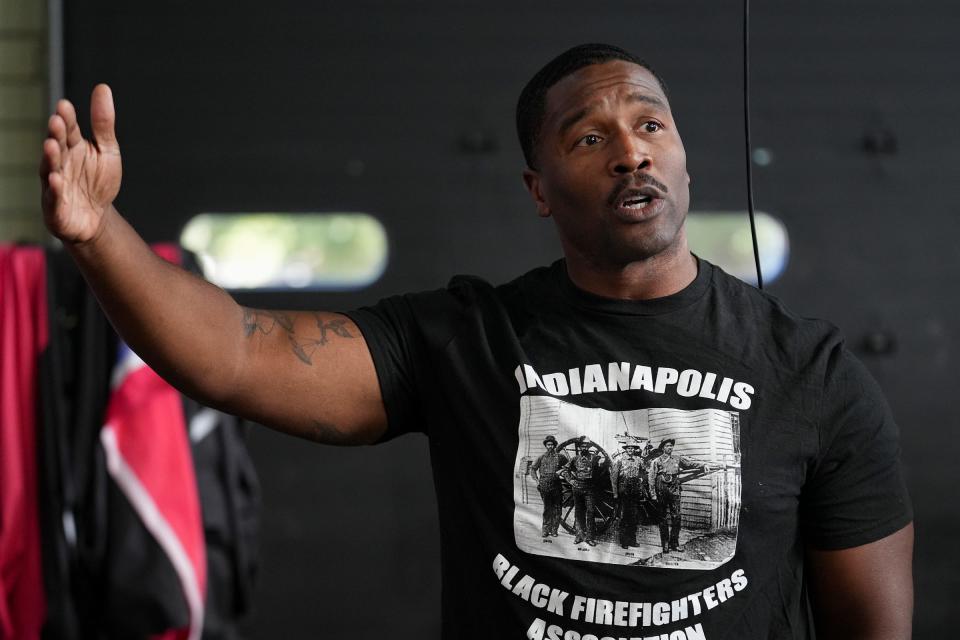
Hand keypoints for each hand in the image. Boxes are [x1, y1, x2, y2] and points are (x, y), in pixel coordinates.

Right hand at [39, 84, 121, 243]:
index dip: (66, 119)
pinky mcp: (56, 207)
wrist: (97, 218)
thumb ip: (103, 123)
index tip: (65, 105)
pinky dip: (54, 189)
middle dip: (56, 134)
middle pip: (57, 146)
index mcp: (72, 148)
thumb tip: (103, 87)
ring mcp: (55, 184)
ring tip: (51, 145)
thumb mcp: (107, 150)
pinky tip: (56, 179)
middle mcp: (60, 163)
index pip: (68, 130)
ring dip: (50, 158)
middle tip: (57, 121)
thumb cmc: (99, 181)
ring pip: (50, 169)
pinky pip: (54, 197)